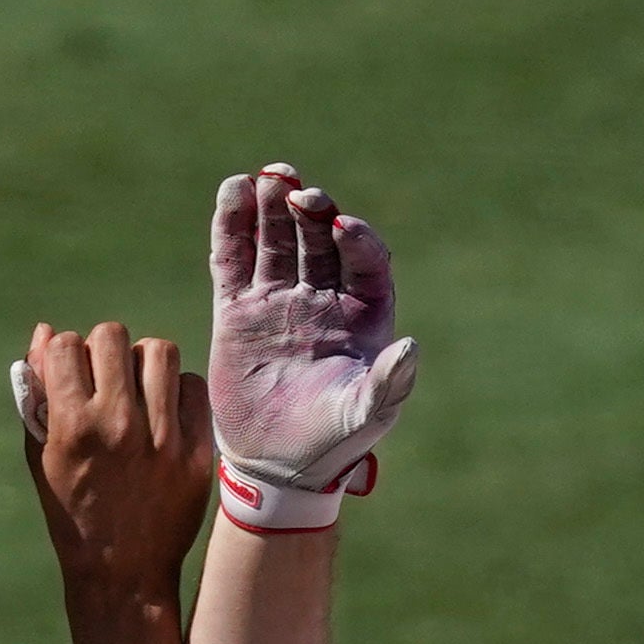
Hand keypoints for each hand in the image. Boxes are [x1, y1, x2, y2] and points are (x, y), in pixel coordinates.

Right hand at [15, 321, 213, 598]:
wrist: (122, 573)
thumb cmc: (73, 511)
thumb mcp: (43, 456)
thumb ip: (39, 393)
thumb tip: (45, 333)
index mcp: (72, 427)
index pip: (67, 344)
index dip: (67, 354)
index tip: (73, 378)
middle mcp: (118, 426)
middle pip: (114, 336)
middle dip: (105, 351)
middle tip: (108, 381)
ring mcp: (162, 439)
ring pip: (159, 351)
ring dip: (145, 363)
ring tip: (140, 391)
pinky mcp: (197, 452)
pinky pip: (192, 386)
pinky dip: (178, 393)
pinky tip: (166, 415)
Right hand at [200, 164, 419, 524]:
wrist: (276, 466)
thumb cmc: (331, 441)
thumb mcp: (366, 416)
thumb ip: (389, 383)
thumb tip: (411, 347)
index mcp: (363, 314)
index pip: (365, 260)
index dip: (356, 239)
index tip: (341, 228)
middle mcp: (322, 298)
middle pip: (318, 238)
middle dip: (311, 210)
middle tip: (298, 191)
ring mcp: (277, 300)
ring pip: (277, 239)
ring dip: (272, 205)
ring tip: (265, 177)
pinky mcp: (237, 310)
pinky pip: (234, 258)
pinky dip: (233, 225)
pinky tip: (233, 191)